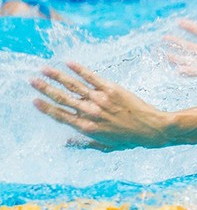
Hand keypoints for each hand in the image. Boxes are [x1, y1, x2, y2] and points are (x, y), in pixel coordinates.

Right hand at [31, 62, 169, 150]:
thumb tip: (66, 143)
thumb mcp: (106, 146)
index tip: (35, 100)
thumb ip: (84, 144)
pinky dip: (80, 69)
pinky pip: (92, 77)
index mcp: (87, 128)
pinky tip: (69, 63)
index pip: (61, 116)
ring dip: (57, 76)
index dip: (46, 108)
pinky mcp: (112, 89)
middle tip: (32, 80)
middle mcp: (91, 113)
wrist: (151, 128)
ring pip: (74, 86)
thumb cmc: (130, 140)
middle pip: (62, 99)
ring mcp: (100, 100)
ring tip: (44, 69)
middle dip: (45, 89)